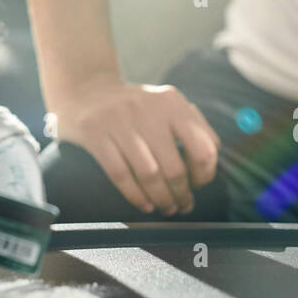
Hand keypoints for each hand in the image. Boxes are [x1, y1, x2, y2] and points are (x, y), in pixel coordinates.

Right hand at [49, 80, 219, 214]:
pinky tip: (144, 204)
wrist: (85, 89)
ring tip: (165, 208)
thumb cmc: (132, 105)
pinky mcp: (94, 132)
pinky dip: (135, 196)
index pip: (203, 147)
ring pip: (149, 174)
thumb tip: (213, 156)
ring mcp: (118, 120)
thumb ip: (192, 124)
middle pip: (175, 167)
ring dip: (161, 199)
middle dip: (181, 194)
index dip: (204, 175)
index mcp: (171, 101)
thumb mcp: (164, 103)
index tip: (198, 185)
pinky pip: (120, 174)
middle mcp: (147, 108)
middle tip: (182, 206)